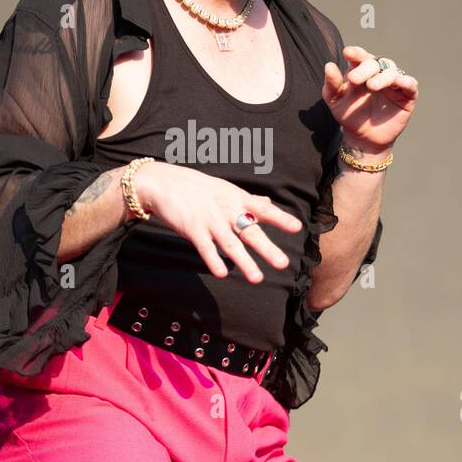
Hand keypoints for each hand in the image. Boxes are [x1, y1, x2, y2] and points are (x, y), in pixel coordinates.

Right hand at [131, 161, 302, 282]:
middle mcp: (226, 210)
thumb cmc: (198, 188)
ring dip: (244, 262)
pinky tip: (222, 273)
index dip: (280, 218)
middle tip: (283, 264)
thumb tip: (269, 203)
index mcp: (237, 199)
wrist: (164, 183)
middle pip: (250, 231)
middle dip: (267, 248)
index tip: (297, 227)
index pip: (263, 209)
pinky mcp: (192, 228)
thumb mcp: (226, 190)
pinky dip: (213, 260)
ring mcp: (210, 220)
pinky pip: (205, 247)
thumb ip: (249, 200)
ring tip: (257, 279)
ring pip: (230, 244)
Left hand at [322, 46, 418, 152]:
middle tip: (353, 79)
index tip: (347, 53)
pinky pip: (410, 85)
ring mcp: (393, 84)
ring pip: (392, 72)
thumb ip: (332, 84)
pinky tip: (399, 82)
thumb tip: (329, 66)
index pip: (360, 56)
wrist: (363, 138)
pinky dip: (406, 82)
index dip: (356, 53)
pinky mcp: (407, 96)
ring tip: (371, 86)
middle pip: (375, 63)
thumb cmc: (349, 115)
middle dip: (365, 69)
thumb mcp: (335, 101)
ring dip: (382, 77)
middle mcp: (379, 73)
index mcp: (361, 70)